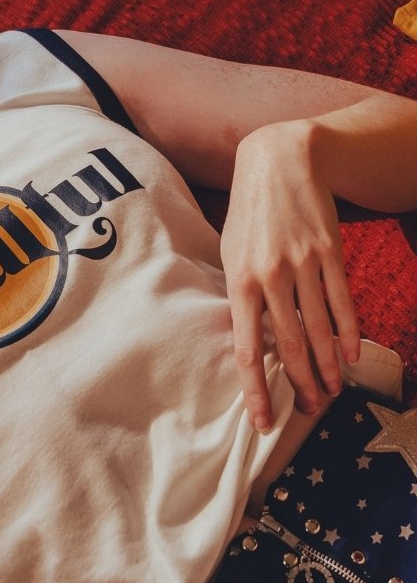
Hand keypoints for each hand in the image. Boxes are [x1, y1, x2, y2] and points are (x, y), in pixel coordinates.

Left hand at [220, 121, 360, 429]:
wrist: (278, 162)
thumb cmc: (248, 215)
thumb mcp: (230, 253)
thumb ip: (239, 295)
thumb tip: (246, 339)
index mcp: (239, 281)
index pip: (246, 349)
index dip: (255, 389)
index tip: (262, 420)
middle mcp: (271, 277)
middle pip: (288, 346)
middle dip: (299, 385)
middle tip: (308, 411)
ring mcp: (303, 265)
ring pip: (318, 329)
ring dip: (327, 366)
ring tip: (333, 392)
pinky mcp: (330, 252)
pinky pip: (342, 301)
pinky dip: (349, 331)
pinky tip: (352, 355)